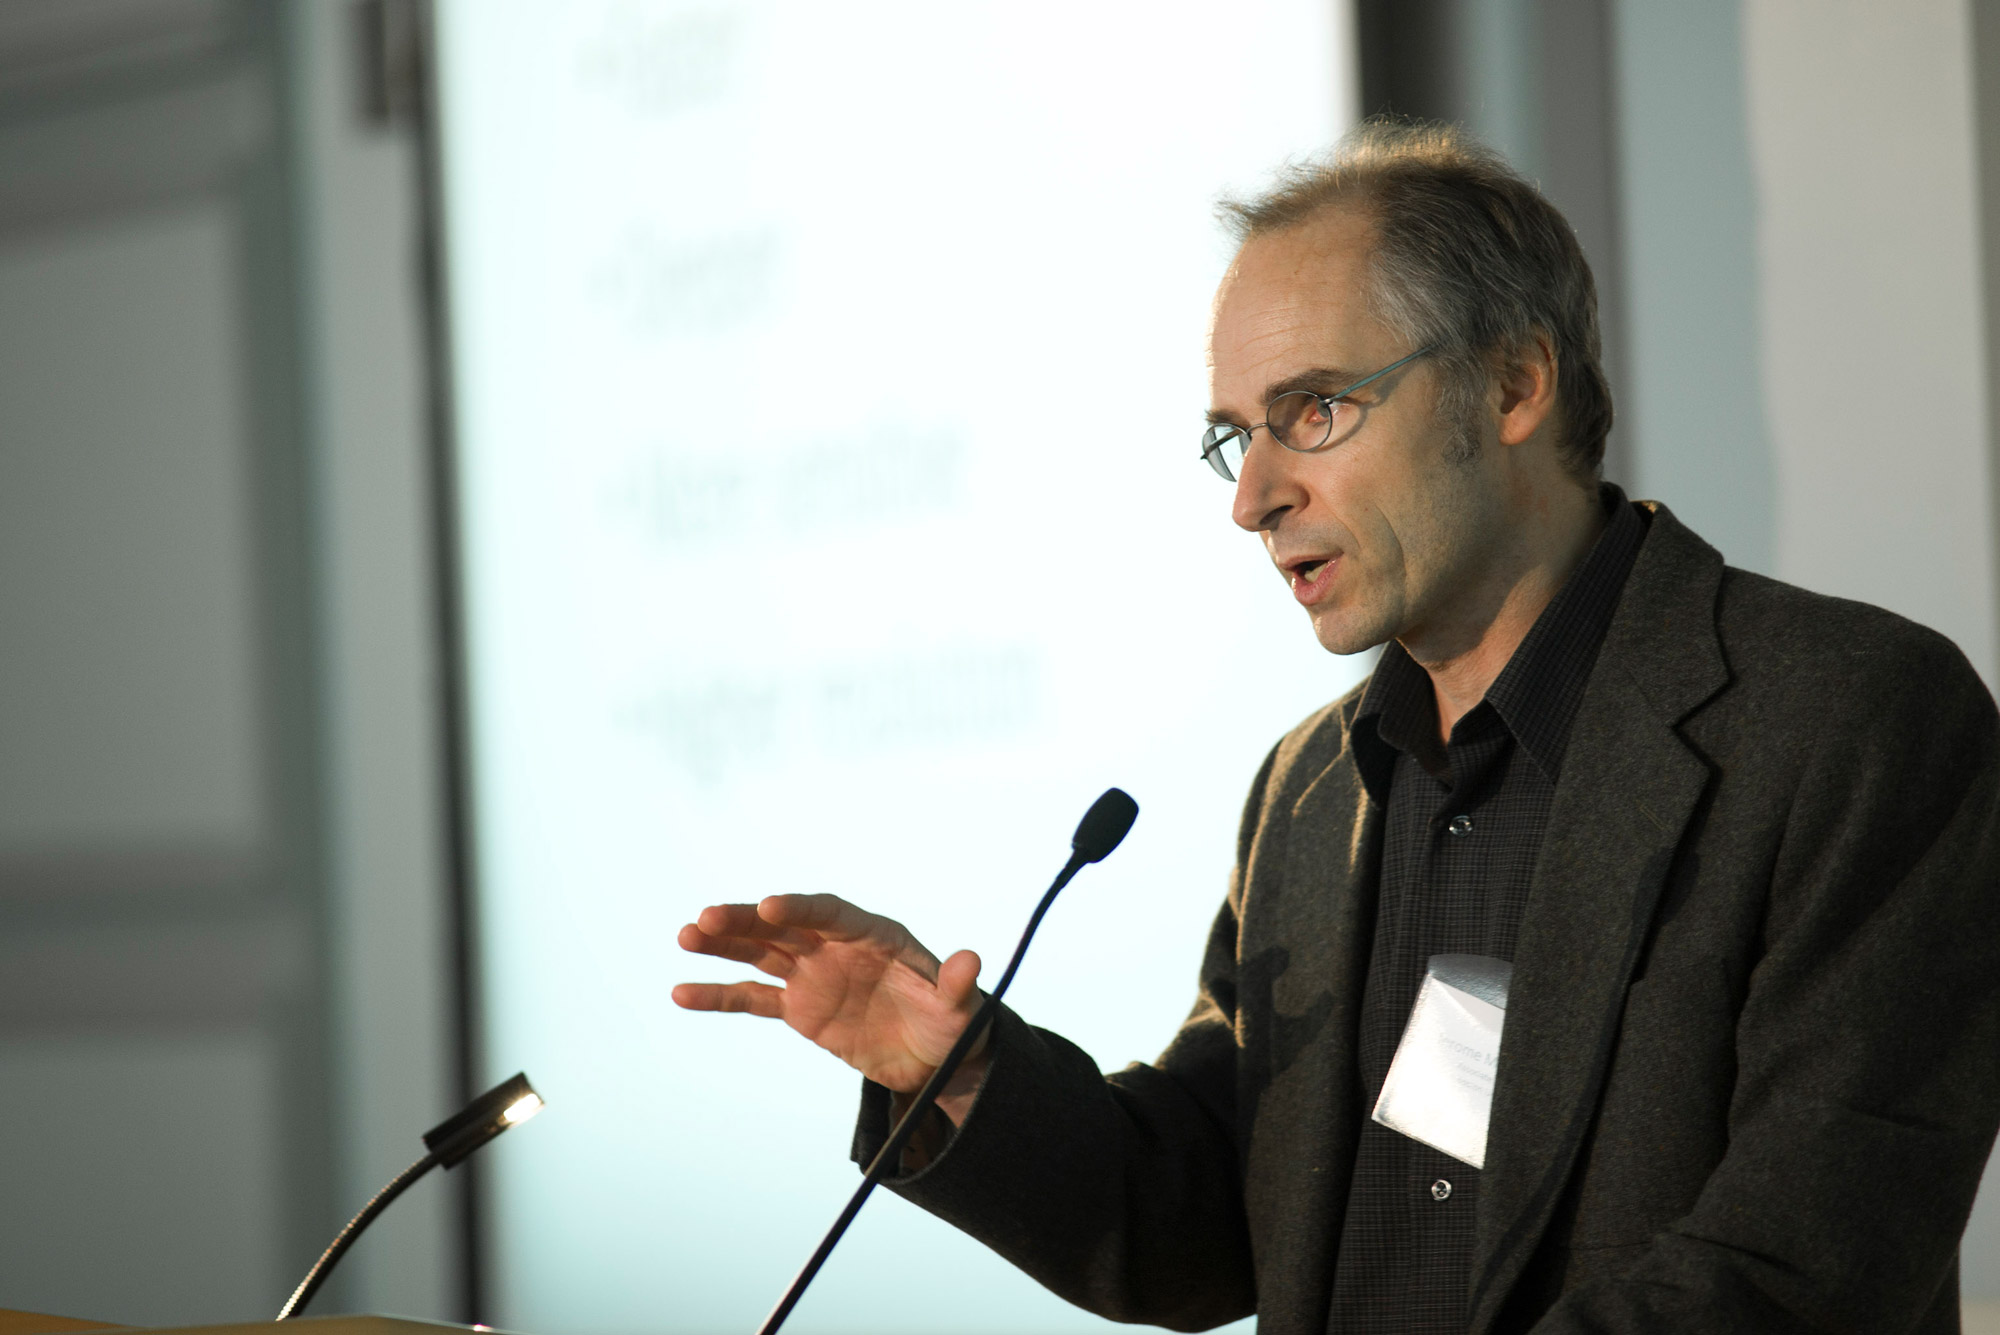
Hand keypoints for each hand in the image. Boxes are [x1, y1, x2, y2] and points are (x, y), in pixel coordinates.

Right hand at [673, 894, 988, 1108]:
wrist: (933, 1059)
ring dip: (723, 944)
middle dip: (746, 922)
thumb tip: (971, 959)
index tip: (767, 906)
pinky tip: (681, 992)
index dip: (800, 908)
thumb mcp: (958, 1009)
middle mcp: (836, 946)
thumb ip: (956, 985)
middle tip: (705, 919)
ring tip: (685, 936)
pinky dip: (720, 994)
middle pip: (784, 926)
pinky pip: (753, 998)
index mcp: (874, 934)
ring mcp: (813, 974)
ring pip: (761, 952)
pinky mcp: (798, 1007)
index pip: (831, 914)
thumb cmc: (951, 1024)